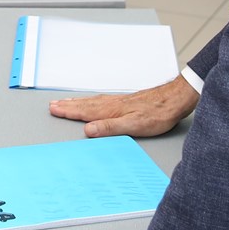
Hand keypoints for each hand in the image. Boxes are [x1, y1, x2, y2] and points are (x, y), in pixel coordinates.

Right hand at [50, 76, 197, 138]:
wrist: (175, 99)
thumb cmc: (158, 114)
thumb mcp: (134, 125)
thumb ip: (110, 127)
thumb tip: (89, 129)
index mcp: (112, 111)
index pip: (85, 112)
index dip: (69, 112)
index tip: (54, 110)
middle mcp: (113, 104)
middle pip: (85, 105)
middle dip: (68, 106)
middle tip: (53, 105)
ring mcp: (119, 101)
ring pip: (92, 101)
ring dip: (77, 102)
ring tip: (65, 102)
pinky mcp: (126, 101)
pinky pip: (101, 100)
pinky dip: (90, 100)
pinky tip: (91, 101)